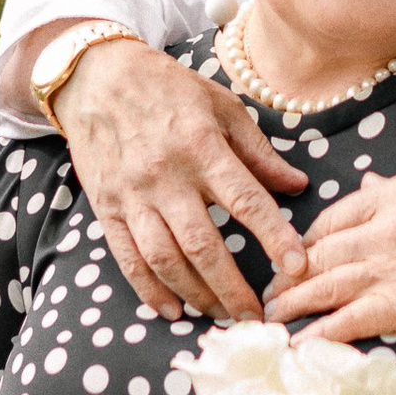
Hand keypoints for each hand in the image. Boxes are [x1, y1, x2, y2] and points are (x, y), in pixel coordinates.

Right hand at [52, 35, 308, 321]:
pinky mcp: (108, 208)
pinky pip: (128, 259)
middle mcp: (166, 175)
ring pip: (165, 259)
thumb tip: (297, 186)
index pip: (245, 200)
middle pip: (203, 244)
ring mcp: (133, 196)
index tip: (299, 268)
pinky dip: (151, 291)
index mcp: (201, 145)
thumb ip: (258, 151)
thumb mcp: (222, 106)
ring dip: (196, 295)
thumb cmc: (168, 88)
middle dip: (233, 287)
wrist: (96, 77)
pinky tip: (174, 310)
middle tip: (258, 316)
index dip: (274, 237)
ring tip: (222, 316)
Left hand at [263, 171, 395, 341]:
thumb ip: (395, 191)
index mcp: (393, 197)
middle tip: (270, 289)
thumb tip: (364, 184)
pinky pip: (347, 321)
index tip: (294, 255)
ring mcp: (390, 270)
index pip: (331, 217)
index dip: (306, 240)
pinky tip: (297, 343)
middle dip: (288, 274)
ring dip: (291, 303)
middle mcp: (383, 231)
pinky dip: (317, 333)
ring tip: (270, 315)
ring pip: (324, 285)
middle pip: (319, 253)